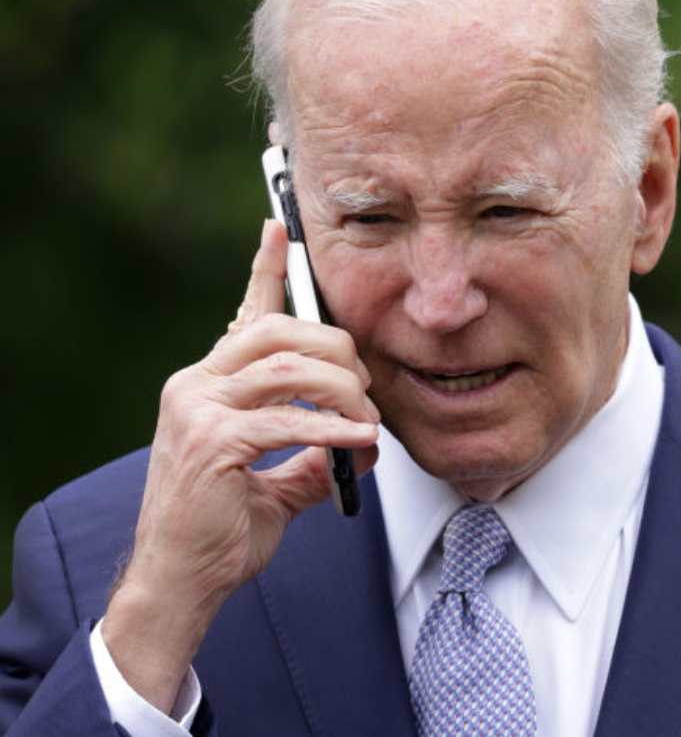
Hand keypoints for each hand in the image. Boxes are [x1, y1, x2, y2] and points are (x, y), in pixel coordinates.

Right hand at [101, 220, 380, 714]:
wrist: (182, 581)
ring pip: (291, 366)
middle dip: (340, 350)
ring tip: (368, 420)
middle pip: (282, 331)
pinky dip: (335, 429)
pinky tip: (362, 442)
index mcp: (207, 383)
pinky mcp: (212, 442)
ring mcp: (198, 410)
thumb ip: (310, 454)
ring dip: (344, 391)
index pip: (244, 314)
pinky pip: (290, 420)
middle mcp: (196, 384)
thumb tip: (355, 445)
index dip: (266, 270)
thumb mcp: (277, 481)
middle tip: (368, 388)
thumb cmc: (222, 531)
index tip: (281, 230)